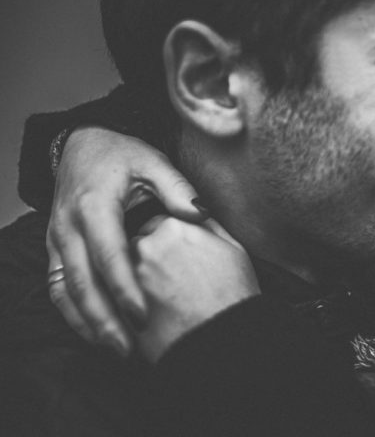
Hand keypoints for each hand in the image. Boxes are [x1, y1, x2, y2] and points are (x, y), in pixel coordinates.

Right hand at [47, 126, 207, 355]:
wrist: (82, 145)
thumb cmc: (122, 155)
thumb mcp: (153, 161)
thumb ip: (177, 188)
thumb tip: (199, 215)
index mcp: (95, 205)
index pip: (109, 255)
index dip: (125, 288)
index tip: (143, 315)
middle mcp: (69, 226)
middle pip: (83, 283)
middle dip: (104, 320)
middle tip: (128, 349)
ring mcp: (58, 240)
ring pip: (66, 291)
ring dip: (87, 324)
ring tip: (115, 350)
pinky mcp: (55, 249)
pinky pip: (58, 287)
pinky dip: (73, 314)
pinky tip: (94, 333)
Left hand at [131, 216, 259, 362]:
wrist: (223, 341)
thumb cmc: (233, 296)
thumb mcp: (233, 250)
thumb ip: (208, 226)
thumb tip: (196, 213)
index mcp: (174, 228)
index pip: (158, 224)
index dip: (168, 242)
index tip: (177, 256)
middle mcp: (146, 247)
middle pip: (136, 245)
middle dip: (148, 260)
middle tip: (170, 280)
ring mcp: (129, 277)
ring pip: (122, 273)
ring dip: (135, 282)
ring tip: (163, 301)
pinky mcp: (119, 307)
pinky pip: (116, 301)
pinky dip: (126, 306)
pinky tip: (152, 316)